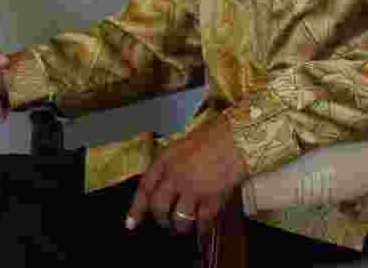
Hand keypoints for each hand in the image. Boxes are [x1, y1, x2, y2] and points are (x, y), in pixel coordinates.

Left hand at [125, 115, 247, 236]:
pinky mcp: (212, 199)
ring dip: (180, 227)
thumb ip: (172, 165)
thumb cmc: (212, 137)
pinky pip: (202, 222)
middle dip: (161, 219)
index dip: (137, 208)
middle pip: (158, 206)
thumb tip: (167, 185)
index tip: (131, 225)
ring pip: (178, 218)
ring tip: (184, 228)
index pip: (145, 188)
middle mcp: (175, 176)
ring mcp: (193, 189)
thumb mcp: (183, 146)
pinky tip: (202, 229)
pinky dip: (201, 228)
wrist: (236, 138)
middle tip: (166, 224)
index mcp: (165, 160)